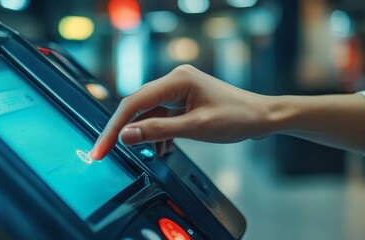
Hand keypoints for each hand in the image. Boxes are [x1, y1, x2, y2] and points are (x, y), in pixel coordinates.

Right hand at [89, 65, 269, 159]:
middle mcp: (175, 79)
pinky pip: (162, 115)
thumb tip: (126, 135)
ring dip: (143, 133)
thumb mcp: (195, 128)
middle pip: (137, 106)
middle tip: (105, 153)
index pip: (134, 103)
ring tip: (141, 154)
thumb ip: (158, 131)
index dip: (114, 128)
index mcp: (177, 80)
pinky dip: (157, 132)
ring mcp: (179, 88)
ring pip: (148, 112)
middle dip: (123, 131)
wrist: (262, 117)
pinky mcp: (184, 99)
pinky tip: (160, 148)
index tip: (101, 148)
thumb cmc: (237, 118)